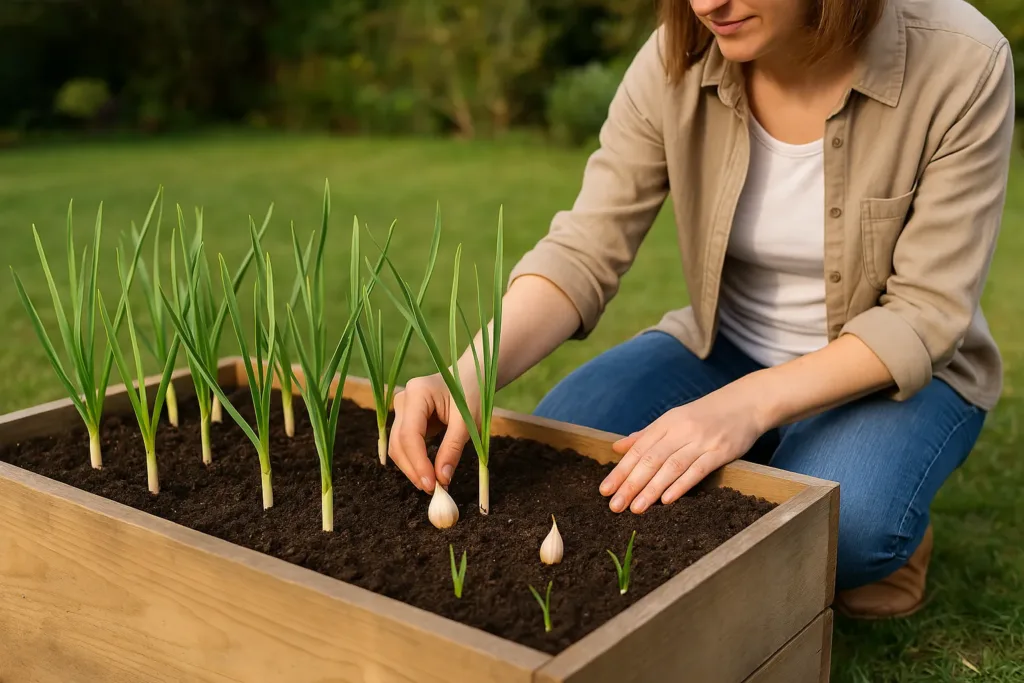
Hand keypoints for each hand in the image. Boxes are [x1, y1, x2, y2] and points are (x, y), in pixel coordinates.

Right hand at [388, 372, 479, 492]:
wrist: (470, 376)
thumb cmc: (471, 392)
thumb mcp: (468, 421)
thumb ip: (453, 448)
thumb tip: (442, 479)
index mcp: (418, 392)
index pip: (410, 434)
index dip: (418, 463)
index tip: (432, 484)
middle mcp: (403, 399)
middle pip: (399, 443)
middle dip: (414, 469)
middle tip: (433, 490)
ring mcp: (401, 409)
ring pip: (397, 447)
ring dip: (412, 469)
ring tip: (433, 485)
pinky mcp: (405, 419)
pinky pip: (404, 445)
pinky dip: (414, 461)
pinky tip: (429, 473)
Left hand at [599, 383, 765, 513]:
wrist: (745, 403)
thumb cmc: (705, 415)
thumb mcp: (673, 420)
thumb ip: (645, 436)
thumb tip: (617, 447)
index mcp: (666, 423)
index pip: (638, 450)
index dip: (620, 470)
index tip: (605, 490)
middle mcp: (680, 431)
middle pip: (651, 460)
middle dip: (630, 484)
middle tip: (615, 505)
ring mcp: (701, 441)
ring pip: (671, 467)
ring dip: (651, 489)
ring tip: (636, 508)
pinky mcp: (720, 451)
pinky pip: (698, 470)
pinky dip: (681, 485)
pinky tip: (667, 500)